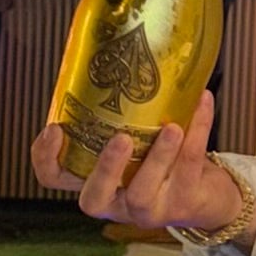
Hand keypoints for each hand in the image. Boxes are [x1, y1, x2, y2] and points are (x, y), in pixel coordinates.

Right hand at [30, 85, 253, 237]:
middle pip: (94, 198)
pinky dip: (198, 130)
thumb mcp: (135, 139)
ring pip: (145, 191)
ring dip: (158, 156)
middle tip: (120, 139)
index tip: (55, 128)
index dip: (46, 158)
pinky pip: (189, 166)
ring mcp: (149, 210)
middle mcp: (116, 201)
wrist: (208, 196)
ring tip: (172, 127)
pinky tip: (203, 101)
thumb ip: (119, 113)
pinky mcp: (183, 205)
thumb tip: (115, 45)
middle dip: (105, 169)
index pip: (54, 177)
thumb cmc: (164, 160)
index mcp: (96, 180)